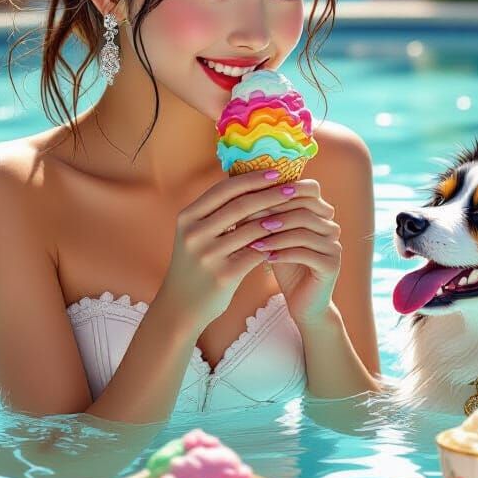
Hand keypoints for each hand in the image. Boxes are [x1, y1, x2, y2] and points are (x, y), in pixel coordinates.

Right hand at [158, 171, 298, 327]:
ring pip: (252, 229)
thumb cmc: (195, 265)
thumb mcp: (195, 234)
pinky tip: (287, 239)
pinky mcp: (223, 275)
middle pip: (240, 205)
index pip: (224, 189)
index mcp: (187, 217)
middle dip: (270, 194)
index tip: (275, 172)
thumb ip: (216, 212)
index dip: (251, 179)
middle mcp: (194, 233)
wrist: (181, 306)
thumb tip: (249, 184)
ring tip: (296, 212)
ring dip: (277, 219)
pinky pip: (256, 253)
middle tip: (293, 188)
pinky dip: (273, 244)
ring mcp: (207, 255)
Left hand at [234, 178, 340, 326]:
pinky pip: (305, 252)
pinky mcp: (331, 265)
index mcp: (320, 212)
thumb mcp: (272, 235)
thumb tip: (236, 190)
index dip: (280, 190)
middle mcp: (331, 225)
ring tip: (251, 240)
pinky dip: (282, 252)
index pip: (309, 188)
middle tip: (247, 218)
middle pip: (305, 206)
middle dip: (274, 210)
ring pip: (304, 228)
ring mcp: (334, 244)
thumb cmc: (283, 263)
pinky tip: (264, 257)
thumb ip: (263, 213)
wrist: (303, 303)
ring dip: (275, 233)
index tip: (251, 198)